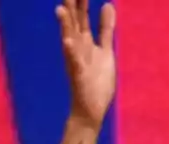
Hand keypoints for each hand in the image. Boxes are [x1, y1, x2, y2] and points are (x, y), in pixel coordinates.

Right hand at [56, 0, 115, 128]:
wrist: (92, 107)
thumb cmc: (97, 79)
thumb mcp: (105, 50)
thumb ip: (105, 28)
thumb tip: (108, 5)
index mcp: (84, 41)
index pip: (81, 16)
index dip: (81, 1)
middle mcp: (77, 48)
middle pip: (73, 23)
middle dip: (70, 7)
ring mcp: (76, 61)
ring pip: (69, 40)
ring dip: (65, 25)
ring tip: (60, 10)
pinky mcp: (79, 76)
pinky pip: (74, 63)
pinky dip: (71, 53)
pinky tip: (68, 43)